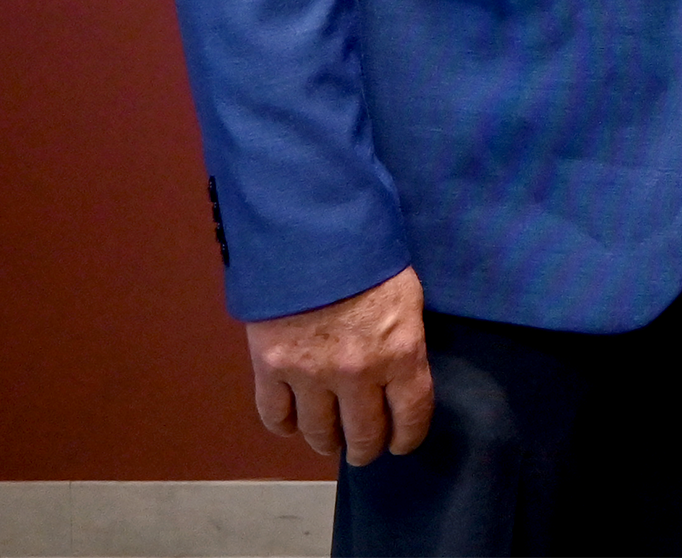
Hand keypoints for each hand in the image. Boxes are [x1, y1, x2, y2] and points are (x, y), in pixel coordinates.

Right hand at [243, 266, 432, 464]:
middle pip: (364, 434)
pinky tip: (293, 422)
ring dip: (326, 441)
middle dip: (367, 447)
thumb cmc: (369, 255)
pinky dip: (284, 425)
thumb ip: (403, 341)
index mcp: (400, 352)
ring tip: (329, 439)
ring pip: (319, 433)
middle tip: (364, 448)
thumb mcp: (407, 296)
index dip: (407, 437)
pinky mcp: (270, 368)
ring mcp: (310, 375)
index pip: (411, 416)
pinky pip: (275, 416)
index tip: (401, 443)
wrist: (311, 231)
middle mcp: (357, 374)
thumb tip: (399, 375)